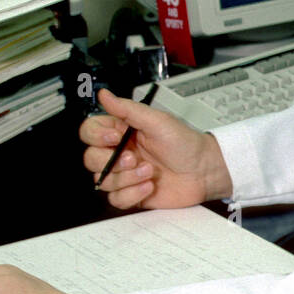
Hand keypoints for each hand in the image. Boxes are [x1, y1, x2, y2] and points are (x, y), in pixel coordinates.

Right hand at [79, 88, 232, 209]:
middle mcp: (119, 153)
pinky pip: (116, 199)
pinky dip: (132, 194)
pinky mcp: (131, 194)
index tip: (115, 137)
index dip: (96, 137)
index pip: (89, 132)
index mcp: (121, 131)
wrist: (203, 171)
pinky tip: (149, 186)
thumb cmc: (184, 143)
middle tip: (133, 158)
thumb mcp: (157, 121)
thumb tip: (104, 95)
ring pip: (103, 181)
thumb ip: (127, 109)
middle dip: (112, 162)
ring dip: (126, 178)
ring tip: (149, 171)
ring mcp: (124, 175)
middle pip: (90, 159)